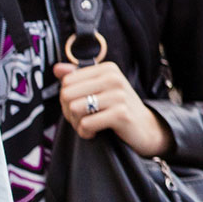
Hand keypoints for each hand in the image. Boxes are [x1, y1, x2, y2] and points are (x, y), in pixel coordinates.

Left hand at [53, 60, 170, 157]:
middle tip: (83, 118)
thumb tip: (57, 68)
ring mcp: (119, 96)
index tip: (81, 106)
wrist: (145, 127)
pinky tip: (95, 132)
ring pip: (74, 109)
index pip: (67, 81)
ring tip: (89, 125)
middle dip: (69, 111)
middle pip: (67, 95)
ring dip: (77, 123)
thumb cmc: (119, 108)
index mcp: (107, 69)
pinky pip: (86, 124)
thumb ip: (78, 78)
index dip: (66, 98)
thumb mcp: (100, 89)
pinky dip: (86, 133)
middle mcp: (114, 78)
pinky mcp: (121, 114)